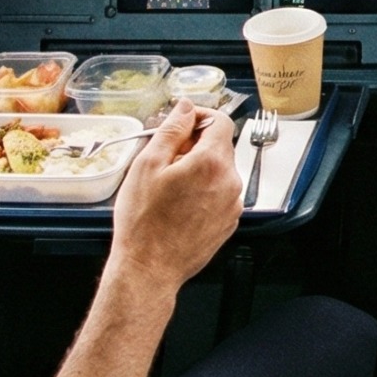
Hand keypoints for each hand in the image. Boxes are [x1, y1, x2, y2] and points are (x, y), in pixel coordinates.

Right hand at [109, 102, 241, 289]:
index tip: (181, 123)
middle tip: (165, 158)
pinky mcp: (228, 221)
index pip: (220, 120)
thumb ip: (171, 129)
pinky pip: (220, 194)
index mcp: (212, 162)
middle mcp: (230, 182)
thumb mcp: (148, 165)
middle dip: (194, 145)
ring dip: (198, 169)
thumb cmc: (144, 222)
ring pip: (219, 171)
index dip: (199, 116)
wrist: (150, 268)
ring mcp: (232, 204)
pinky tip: (179, 204)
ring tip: (169, 186)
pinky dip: (203, 190)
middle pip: (219, 146)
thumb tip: (185, 108)